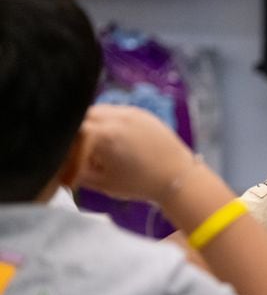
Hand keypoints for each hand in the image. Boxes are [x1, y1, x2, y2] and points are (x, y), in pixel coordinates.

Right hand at [74, 104, 194, 202]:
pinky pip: (116, 110)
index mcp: (102, 135)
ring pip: (98, 110)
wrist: (178, 177)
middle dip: (75, 132)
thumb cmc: (139, 184)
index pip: (69, 132)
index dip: (65, 147)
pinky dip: (108, 121)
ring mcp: (129, 111)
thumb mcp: (101, 182)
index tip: (69, 161)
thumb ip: (76, 171)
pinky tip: (114, 138)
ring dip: (91, 124)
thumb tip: (61, 163)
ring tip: (97, 145)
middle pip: (82, 116)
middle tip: (78, 150)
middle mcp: (114, 117)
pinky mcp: (141, 112)